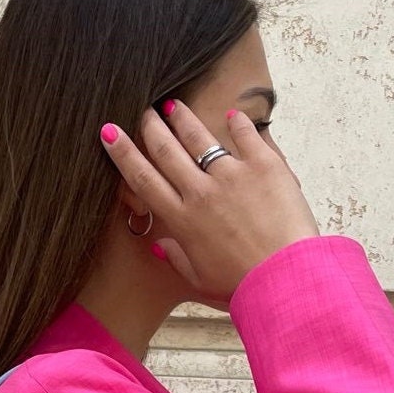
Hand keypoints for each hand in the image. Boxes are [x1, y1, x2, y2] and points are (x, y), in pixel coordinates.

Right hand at [98, 100, 320, 307]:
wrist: (284, 279)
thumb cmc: (243, 286)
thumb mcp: (201, 280)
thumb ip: (177, 259)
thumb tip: (159, 246)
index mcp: (182, 220)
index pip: (143, 179)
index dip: (123, 153)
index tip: (110, 132)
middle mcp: (200, 192)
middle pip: (166, 150)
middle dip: (150, 126)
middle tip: (144, 111)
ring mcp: (231, 175)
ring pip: (198, 137)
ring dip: (182, 118)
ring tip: (174, 106)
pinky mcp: (263, 165)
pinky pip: (245, 134)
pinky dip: (237, 122)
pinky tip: (232, 115)